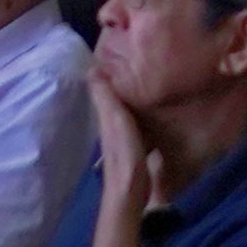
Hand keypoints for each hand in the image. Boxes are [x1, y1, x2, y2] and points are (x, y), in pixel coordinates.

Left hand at [88, 63, 171, 225]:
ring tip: (148, 81)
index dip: (106, 71)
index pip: (103, 88)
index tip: (115, 52)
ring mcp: (123, 138)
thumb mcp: (116, 123)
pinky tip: (154, 112)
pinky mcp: (136, 148)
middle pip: (115, 99)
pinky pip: (139, 124)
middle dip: (121, 81)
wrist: (130, 194)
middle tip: (135, 62)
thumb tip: (91, 69)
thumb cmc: (125, 156)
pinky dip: (142, 114)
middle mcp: (112, 126)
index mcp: (106, 117)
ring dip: (133, 98)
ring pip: (127, 111)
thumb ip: (106, 99)